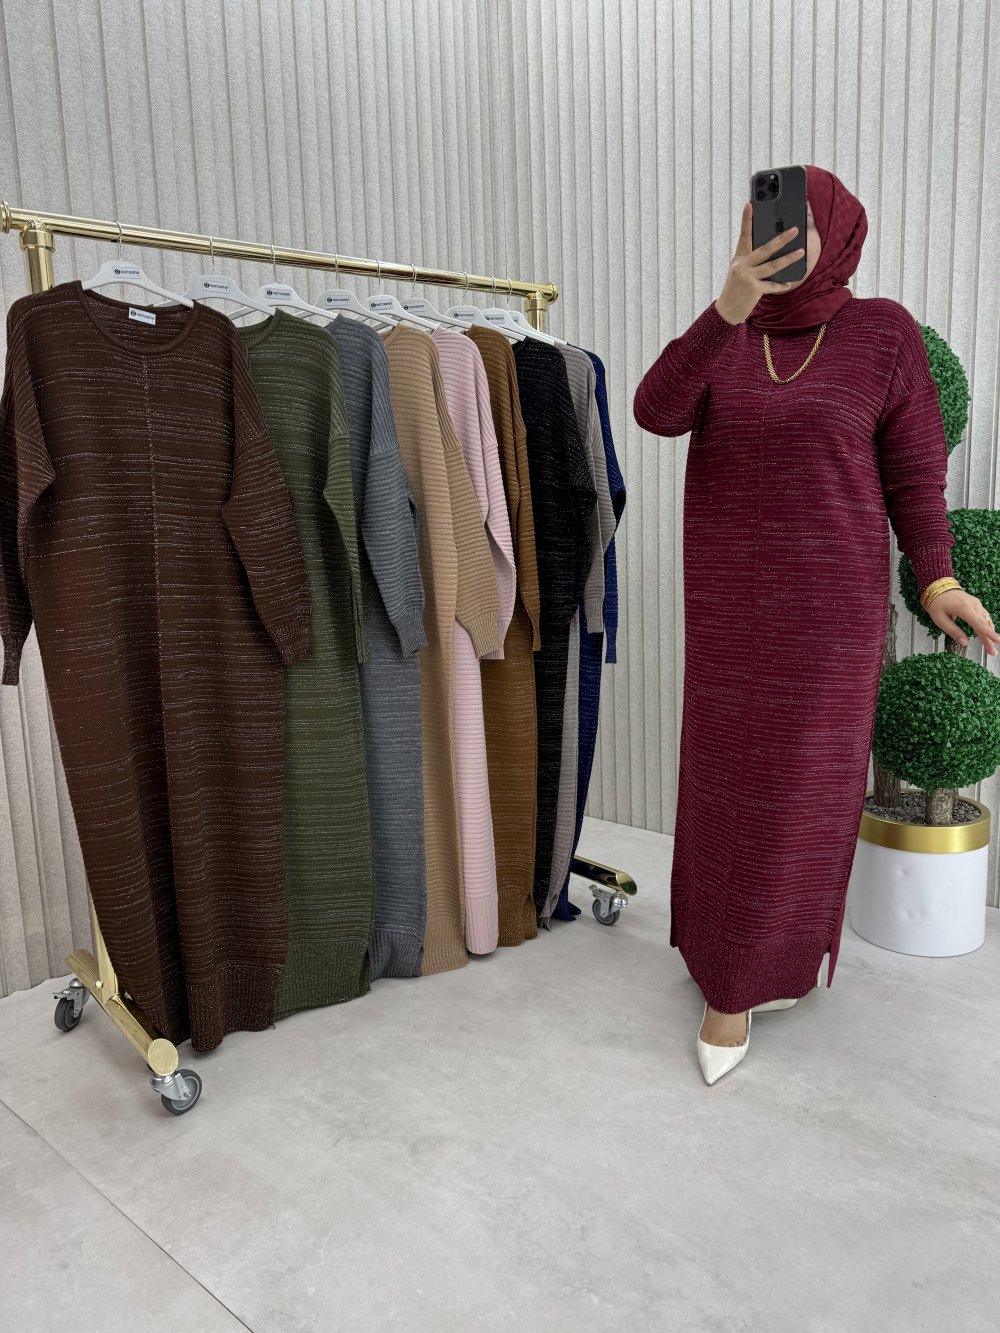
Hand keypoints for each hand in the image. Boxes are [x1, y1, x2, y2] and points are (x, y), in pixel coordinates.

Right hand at [715, 201, 804, 325]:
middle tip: (795, 229)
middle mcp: (743, 265)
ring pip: (772, 265)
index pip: (744, 235)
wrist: (726, 311)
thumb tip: (773, 250)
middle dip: (781, 238)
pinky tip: (789, 283)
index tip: (749, 204)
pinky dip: (781, 285)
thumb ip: (752, 260)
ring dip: (788, 259)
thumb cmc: (735, 288)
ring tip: (801, 252)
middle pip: (765, 249)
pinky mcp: (753, 290)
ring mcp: (748, 277)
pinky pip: (772, 286)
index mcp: (739, 258)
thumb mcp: (739, 270)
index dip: (746, 219)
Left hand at [926, 588, 999, 655]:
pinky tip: (987, 634)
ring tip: (990, 647)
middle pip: (984, 624)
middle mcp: (973, 605)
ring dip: (989, 634)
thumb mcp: (939, 619)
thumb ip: (953, 631)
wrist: (937, 586)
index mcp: (964, 608)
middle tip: (993, 652)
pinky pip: (984, 616)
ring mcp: (976, 603)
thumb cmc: (936, 602)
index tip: (998, 640)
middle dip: (990, 639)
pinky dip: (986, 626)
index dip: (988, 633)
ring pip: (986, 620)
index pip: (979, 623)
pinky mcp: (976, 603)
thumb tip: (964, 643)